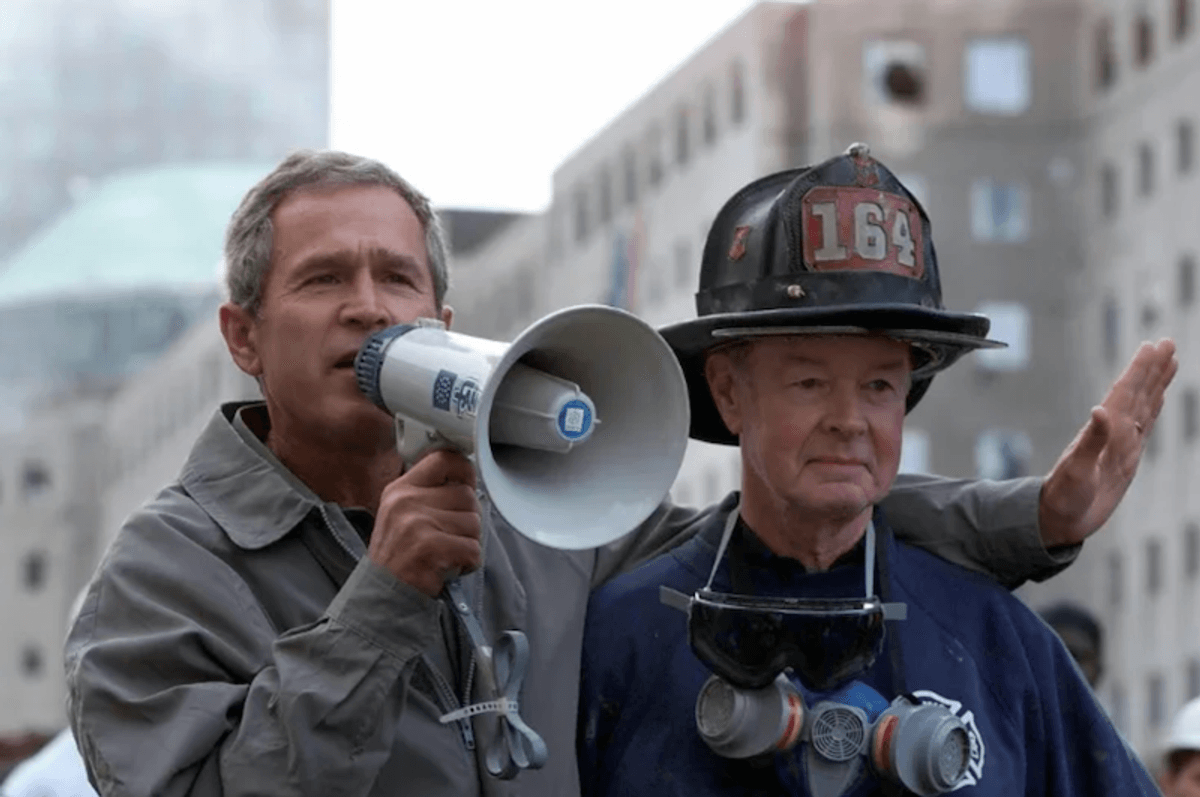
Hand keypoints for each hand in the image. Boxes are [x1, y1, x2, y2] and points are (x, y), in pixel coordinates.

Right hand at [370, 449, 481, 595]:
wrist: (382, 594)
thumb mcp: (401, 513)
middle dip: (468, 520)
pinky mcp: (430, 548)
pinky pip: (473, 548)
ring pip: (474, 523)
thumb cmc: (398, 556)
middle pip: (468, 496)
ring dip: (468, 543)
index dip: (465, 471)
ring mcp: (417, 524)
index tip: (467, 484)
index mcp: (401, 489)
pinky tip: (450, 567)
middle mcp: (407, 502)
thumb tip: (467, 480)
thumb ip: (429, 493)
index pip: (444, 459)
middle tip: (451, 537)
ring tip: (447, 553)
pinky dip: (469, 562)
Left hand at [1039, 338, 1177, 547]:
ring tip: (1168, 360)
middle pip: (1137, 393)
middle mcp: (1113, 433)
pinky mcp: (1125, 458)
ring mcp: (1120, 444)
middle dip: (1152, 369)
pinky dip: (1153, 409)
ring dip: (1155, 383)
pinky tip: (1158, 397)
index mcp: (1103, 432)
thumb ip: (1090, 442)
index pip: (1125, 393)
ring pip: (1143, 406)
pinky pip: (1144, 427)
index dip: (1140, 370)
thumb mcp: (1076, 470)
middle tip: (1167, 342)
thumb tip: (1100, 410)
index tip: (1153, 346)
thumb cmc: (1063, 497)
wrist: (1058, 519)